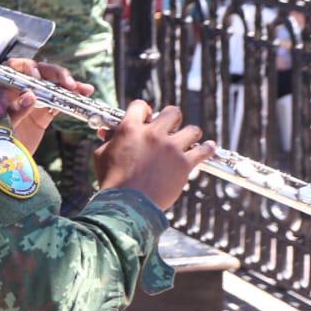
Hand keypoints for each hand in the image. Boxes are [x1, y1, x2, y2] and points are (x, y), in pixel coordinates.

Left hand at [0, 59, 92, 154]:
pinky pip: (59, 103)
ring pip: (52, 86)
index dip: (27, 68)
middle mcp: (20, 92)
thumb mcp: (3, 126)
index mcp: (5, 90)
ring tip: (83, 88)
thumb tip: (30, 95)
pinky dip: (72, 98)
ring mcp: (33, 103)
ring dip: (68, 85)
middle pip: (39, 74)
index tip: (38, 77)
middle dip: (55, 74)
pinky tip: (84, 94)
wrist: (4, 163)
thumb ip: (15, 111)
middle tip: (68, 82)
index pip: (14, 68)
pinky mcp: (43, 115)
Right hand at [94, 101, 216, 211]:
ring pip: (192, 130)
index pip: (140, 106)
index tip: (147, 117)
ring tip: (189, 139)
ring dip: (190, 134)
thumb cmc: (112, 181)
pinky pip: (204, 150)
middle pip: (172, 112)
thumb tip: (108, 133)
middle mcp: (152, 134)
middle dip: (172, 118)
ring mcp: (170, 147)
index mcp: (130, 129)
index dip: (144, 110)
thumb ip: (108, 141)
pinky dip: (208, 148)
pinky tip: (208, 147)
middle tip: (171, 127)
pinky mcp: (184, 163)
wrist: (127, 204)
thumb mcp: (102, 156)